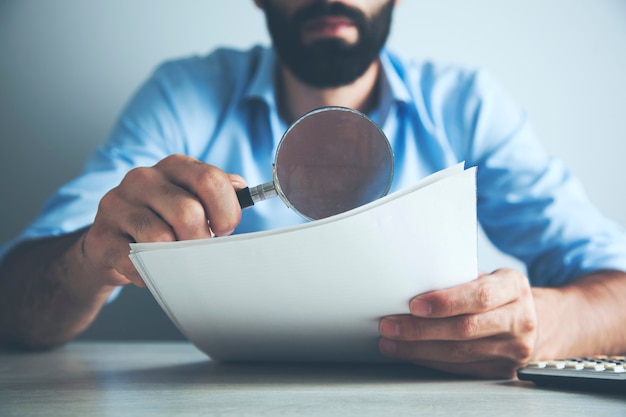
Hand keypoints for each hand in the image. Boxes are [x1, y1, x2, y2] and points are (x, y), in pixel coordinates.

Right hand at [81, 154, 245, 286]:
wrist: (109, 244)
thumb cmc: (161, 220)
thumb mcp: (192, 198)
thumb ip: (219, 191)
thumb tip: (243, 189)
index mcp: (173, 166)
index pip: (210, 180)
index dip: (226, 211)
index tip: (225, 229)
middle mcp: (143, 178)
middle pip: (188, 212)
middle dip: (201, 241)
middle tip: (199, 250)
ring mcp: (117, 205)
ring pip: (161, 239)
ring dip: (175, 258)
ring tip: (174, 259)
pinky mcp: (100, 237)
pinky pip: (135, 262)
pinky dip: (150, 272)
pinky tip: (149, 268)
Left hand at [378, 269, 536, 377]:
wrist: (533, 320)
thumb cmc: (497, 293)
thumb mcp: (486, 276)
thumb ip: (457, 277)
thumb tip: (410, 280)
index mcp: (514, 287)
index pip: (480, 296)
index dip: (446, 302)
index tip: (414, 305)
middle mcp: (520, 319)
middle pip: (465, 328)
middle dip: (421, 329)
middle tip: (390, 325)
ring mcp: (514, 349)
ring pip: (460, 352)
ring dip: (418, 349)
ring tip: (391, 342)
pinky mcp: (503, 370)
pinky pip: (461, 368)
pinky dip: (430, 360)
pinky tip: (410, 353)